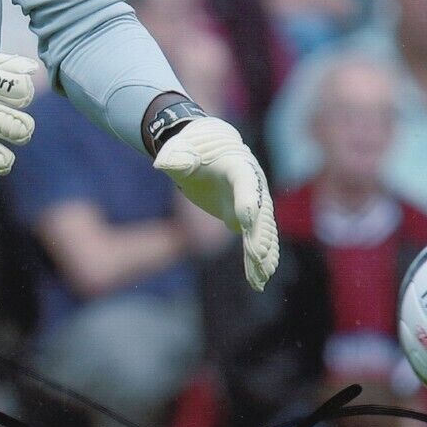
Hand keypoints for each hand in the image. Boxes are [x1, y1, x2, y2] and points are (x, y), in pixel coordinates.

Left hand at [154, 118, 278, 290]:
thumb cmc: (189, 148)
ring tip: (263, 275)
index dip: (245, 200)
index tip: (243, 220)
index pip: (245, 182)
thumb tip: (162, 163)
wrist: (205, 150)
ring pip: (261, 230)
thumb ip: (176, 158)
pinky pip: (256, 239)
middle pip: (258, 212)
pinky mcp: (247, 218)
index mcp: (237, 165)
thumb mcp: (179, 150)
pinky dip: (259, 258)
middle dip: (258, 235)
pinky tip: (261, 277)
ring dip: (263, 253)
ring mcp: (252, 202)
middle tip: (258, 255)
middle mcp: (252, 184)